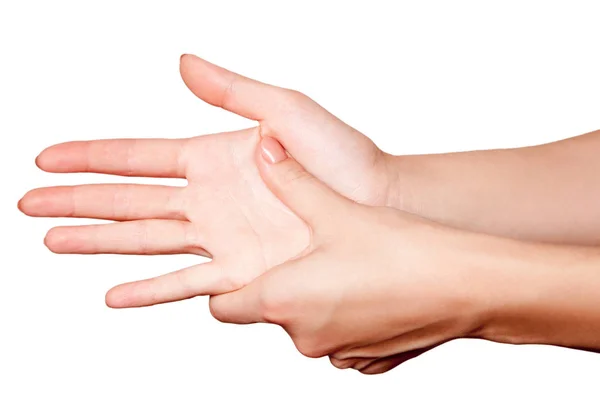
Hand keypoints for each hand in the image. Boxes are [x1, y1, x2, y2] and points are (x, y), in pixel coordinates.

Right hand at [18, 54, 392, 306]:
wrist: (376, 203)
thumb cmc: (341, 155)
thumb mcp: (284, 110)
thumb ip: (232, 91)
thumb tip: (182, 63)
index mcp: (212, 157)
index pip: (137, 157)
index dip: (91, 157)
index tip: (48, 157)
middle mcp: (208, 199)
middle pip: (128, 200)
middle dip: (77, 200)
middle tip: (29, 202)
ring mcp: (221, 237)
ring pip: (144, 241)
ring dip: (98, 241)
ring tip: (55, 240)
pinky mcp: (240, 272)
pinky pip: (185, 284)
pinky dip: (150, 290)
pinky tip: (115, 292)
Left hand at [209, 137, 485, 373]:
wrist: (465, 286)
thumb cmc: (399, 251)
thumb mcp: (334, 209)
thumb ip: (290, 179)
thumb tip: (264, 149)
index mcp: (282, 300)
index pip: (222, 307)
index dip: (226, 285)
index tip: (241, 264)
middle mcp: (303, 336)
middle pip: (270, 312)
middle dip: (281, 285)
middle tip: (309, 250)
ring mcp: (337, 352)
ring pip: (308, 325)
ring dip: (316, 301)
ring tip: (347, 265)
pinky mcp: (368, 361)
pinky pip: (342, 339)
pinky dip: (346, 318)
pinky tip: (372, 290)